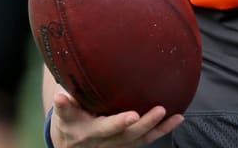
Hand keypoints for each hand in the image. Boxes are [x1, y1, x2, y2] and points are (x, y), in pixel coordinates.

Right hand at [49, 91, 182, 147]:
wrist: (73, 146)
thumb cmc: (69, 123)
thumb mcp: (63, 116)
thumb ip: (64, 106)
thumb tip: (60, 95)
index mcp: (91, 132)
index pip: (107, 128)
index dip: (120, 123)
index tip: (133, 115)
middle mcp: (107, 142)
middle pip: (129, 135)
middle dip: (146, 124)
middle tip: (160, 109)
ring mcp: (120, 145)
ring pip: (142, 140)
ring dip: (160, 129)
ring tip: (176, 116)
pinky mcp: (128, 144)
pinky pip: (147, 140)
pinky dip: (162, 131)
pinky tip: (177, 119)